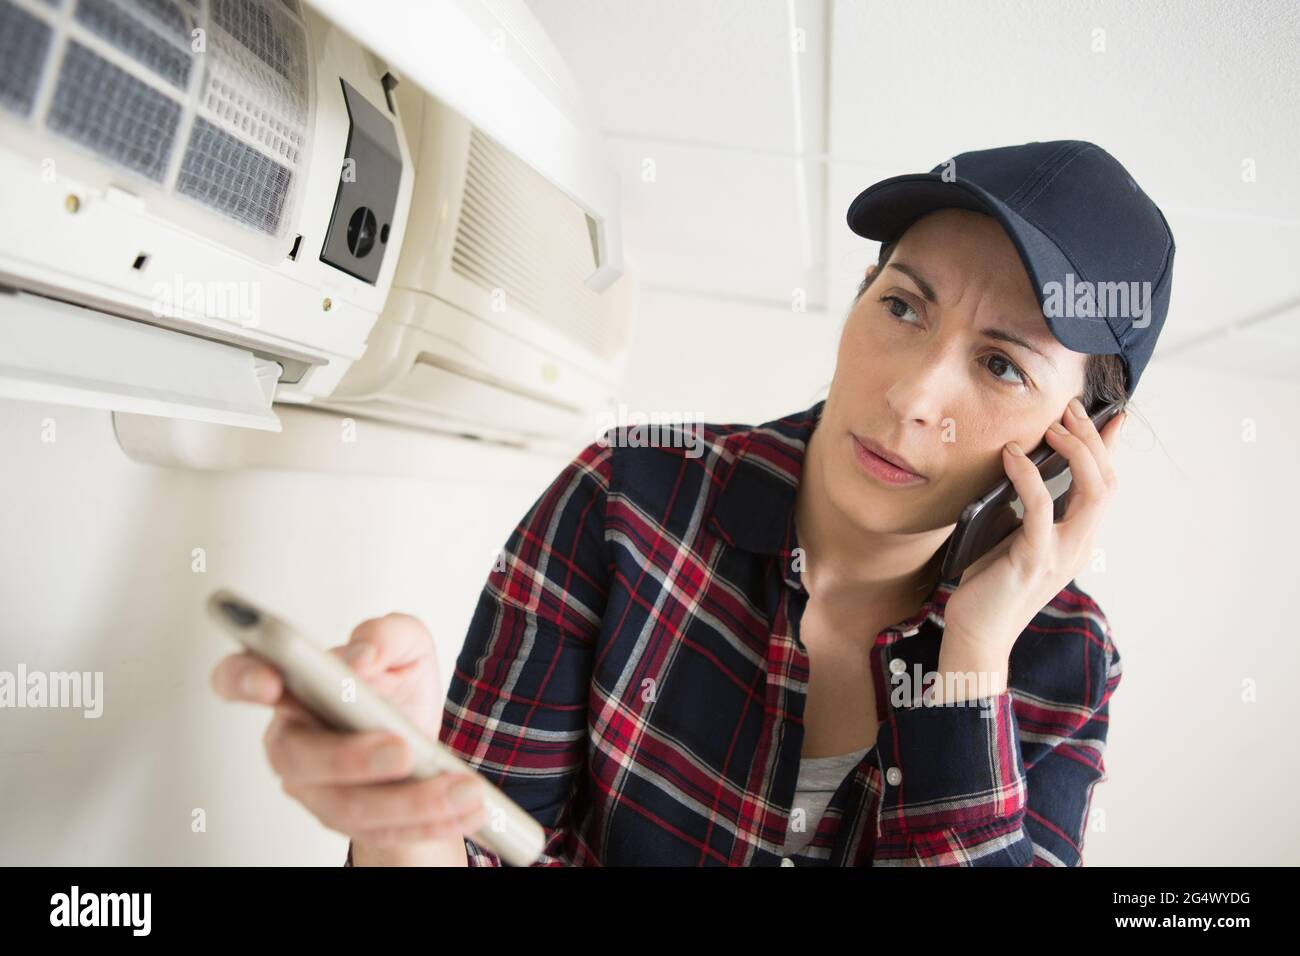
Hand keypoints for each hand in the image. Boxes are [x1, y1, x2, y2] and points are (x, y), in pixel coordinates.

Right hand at [210, 612, 487, 858]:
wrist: (423, 748)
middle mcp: (293, 739)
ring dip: (410, 801)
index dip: (243, 679)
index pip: (240, 675)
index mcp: (292, 685)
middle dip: (351, 758)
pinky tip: (466, 810)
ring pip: (347, 806)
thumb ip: (387, 636)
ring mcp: (315, 787)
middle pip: (299, 757)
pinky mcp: (347, 822)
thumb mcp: (407, 647)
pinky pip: (383, 832)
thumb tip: (363, 655)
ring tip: (462, 789)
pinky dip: (430, 821)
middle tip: (403, 750)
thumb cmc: (396, 690)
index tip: (270, 681)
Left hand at [941, 399, 1125, 668]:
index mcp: (1079, 539)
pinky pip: (1042, 508)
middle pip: (1107, 481)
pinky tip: (1012, 454)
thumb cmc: (991, 584)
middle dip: (1093, 439)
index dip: (1110, 449)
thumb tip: (1025, 467)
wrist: (977, 634)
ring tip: (1052, 426)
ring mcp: (1062, 553)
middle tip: (1071, 409)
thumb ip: (1029, 509)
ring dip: (1075, 451)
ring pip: (1092, 491)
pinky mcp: (1035, 559)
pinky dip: (1030, 475)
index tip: (1111, 415)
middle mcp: (1080, 545)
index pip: (1106, 486)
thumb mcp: (1015, 537)